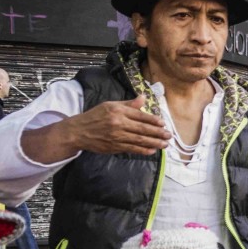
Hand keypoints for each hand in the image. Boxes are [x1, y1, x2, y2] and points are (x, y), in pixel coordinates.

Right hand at [24, 96, 169, 162]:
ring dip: (154, 143)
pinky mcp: (114, 147)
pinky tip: (152, 150)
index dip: (153, 121)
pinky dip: (143, 150)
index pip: (140, 116)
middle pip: (142, 129)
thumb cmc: (95, 116)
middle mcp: (119, 124)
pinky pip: (132, 149)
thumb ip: (128, 104)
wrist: (78, 131)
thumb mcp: (110, 105)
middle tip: (169, 135)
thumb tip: (143, 98)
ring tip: (164, 144)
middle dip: (158, 133)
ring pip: (139, 140)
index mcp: (118, 112)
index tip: (163, 123)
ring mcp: (117, 137)